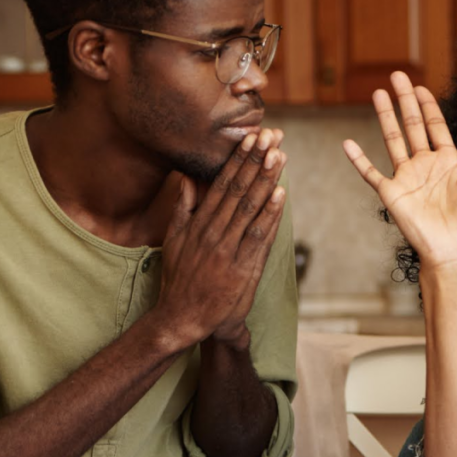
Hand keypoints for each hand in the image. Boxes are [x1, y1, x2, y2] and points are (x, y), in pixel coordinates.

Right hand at [155, 128, 287, 350]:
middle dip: (255, 162)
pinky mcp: (242, 268)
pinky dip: (270, 214)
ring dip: (266, 180)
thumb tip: (187, 178)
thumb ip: (183, 207)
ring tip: (279, 156)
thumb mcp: (175, 238)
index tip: (251, 138)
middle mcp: (213, 232)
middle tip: (270, 137)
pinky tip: (281, 194)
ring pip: (250, 208)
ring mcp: (228, 249)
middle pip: (238, 190)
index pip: (222, 184)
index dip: (238, 160)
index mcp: (199, 223)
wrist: (183, 318)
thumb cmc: (181, 278)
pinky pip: (259, 236)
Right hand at [343, 71, 456, 270]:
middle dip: (405, 101)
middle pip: (412, 126)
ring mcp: (407, 178)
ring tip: (378, 93)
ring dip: (385, 117)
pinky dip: (358, 159)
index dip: (427, 105)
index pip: (435, 125)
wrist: (455, 253)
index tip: (419, 86)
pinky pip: (371, 173)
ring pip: (392, 140)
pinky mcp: (391, 194)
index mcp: (449, 161)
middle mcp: (425, 165)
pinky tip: (348, 143)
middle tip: (397, 76)